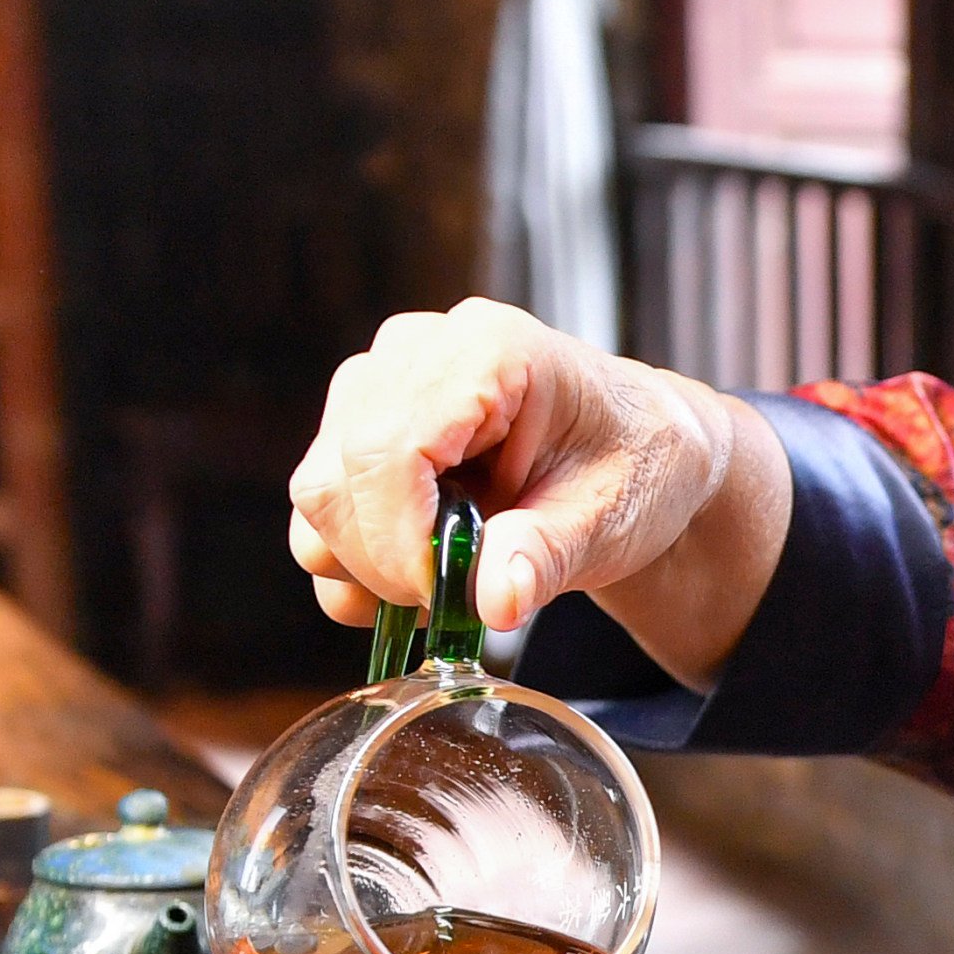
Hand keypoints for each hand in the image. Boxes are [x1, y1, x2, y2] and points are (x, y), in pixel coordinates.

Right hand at [286, 300, 789, 685]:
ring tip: (449, 585)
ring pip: (319, 496)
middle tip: (456, 603)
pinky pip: (322, 508)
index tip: (446, 598)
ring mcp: (377, 382)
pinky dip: (356, 562)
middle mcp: (418, 350)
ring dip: (366, 569)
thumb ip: (550, 556)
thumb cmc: (632, 464)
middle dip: (385, 565)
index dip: (400, 541)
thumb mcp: (614, 517)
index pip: (390, 448)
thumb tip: (494, 601)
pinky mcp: (358, 423)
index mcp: (490, 350)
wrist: (634, 449)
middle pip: (337, 477)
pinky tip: (422, 573)